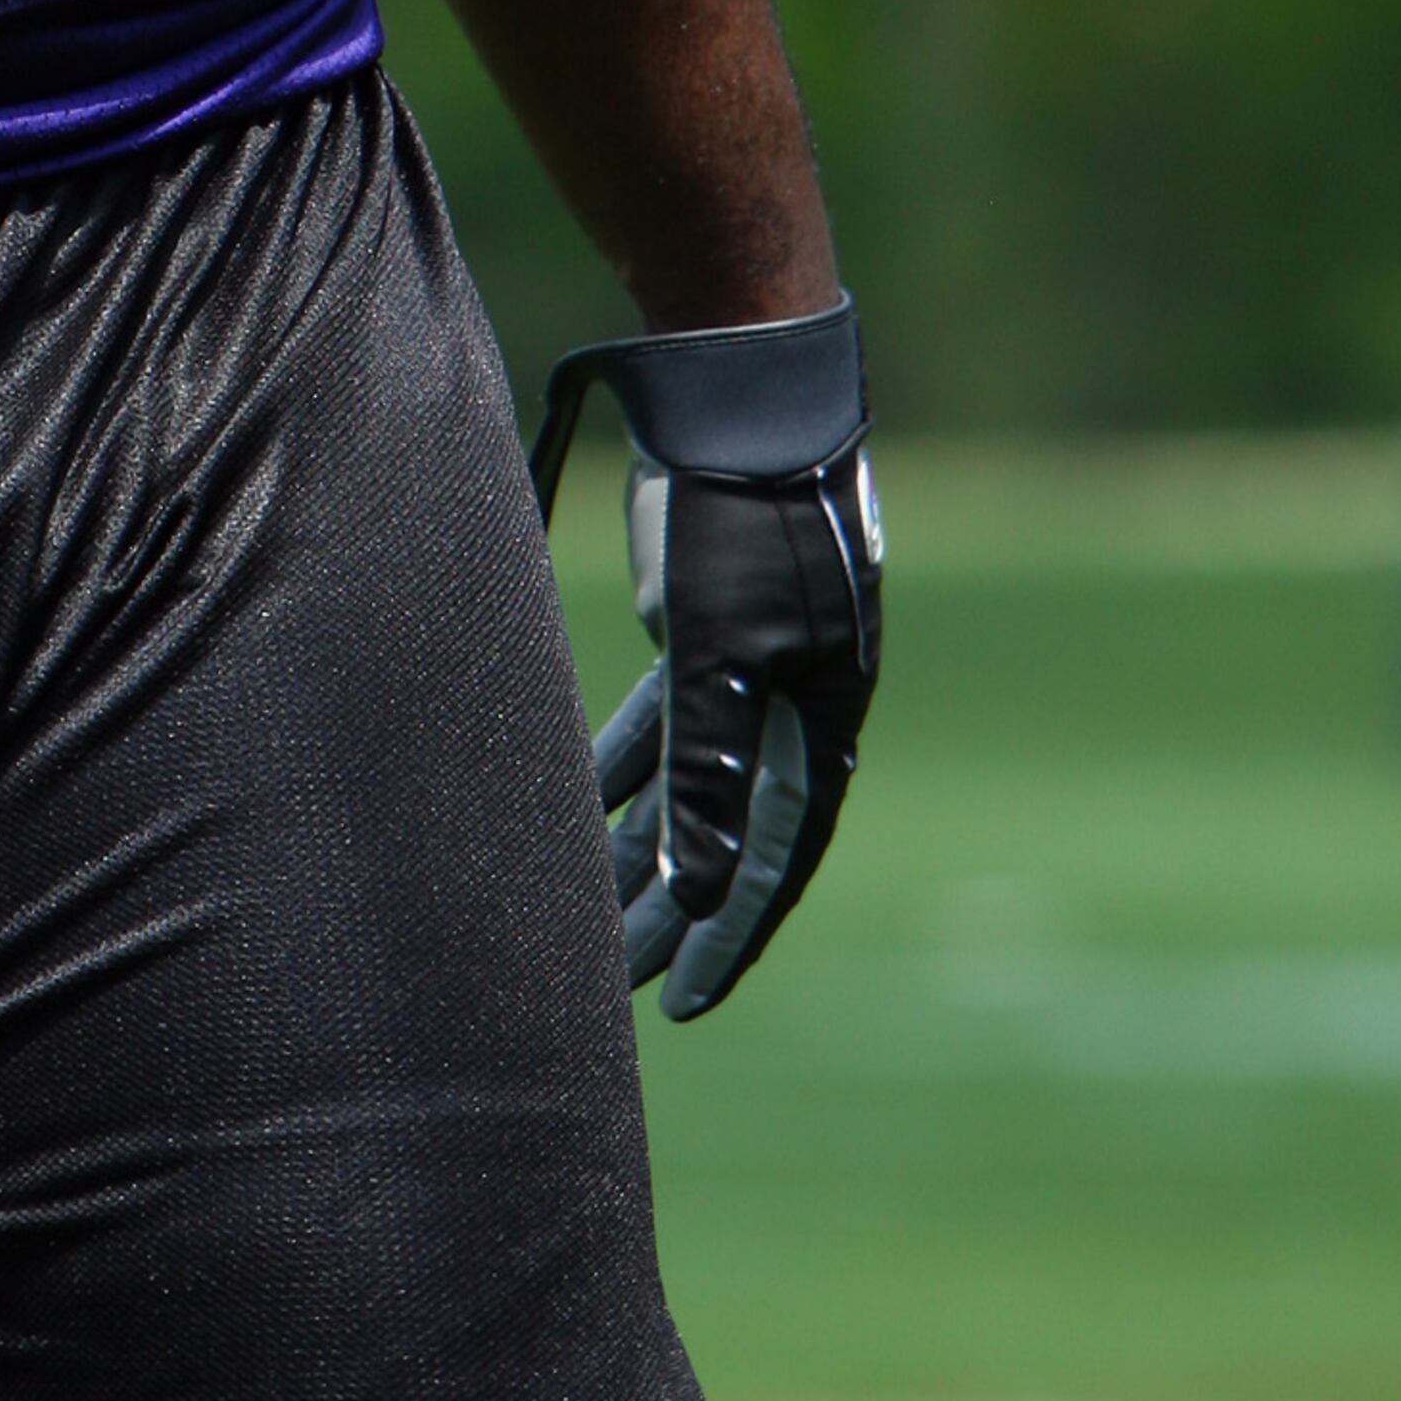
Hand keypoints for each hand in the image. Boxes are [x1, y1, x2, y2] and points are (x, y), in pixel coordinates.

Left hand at [533, 308, 878, 1023]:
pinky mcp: (704, 624)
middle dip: (676, 908)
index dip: (727, 937)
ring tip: (590, 907)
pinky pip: (666, 720)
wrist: (741, 398)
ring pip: (691, 778)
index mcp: (819, 722)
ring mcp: (749, 663)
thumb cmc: (743, 521)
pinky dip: (628, 763)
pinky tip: (582, 796)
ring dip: (645, 839)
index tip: (683, 1002)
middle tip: (623, 980)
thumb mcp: (720, 653)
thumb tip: (697, 890)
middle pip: (730, 831)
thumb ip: (708, 772)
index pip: (773, 861)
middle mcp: (791, 702)